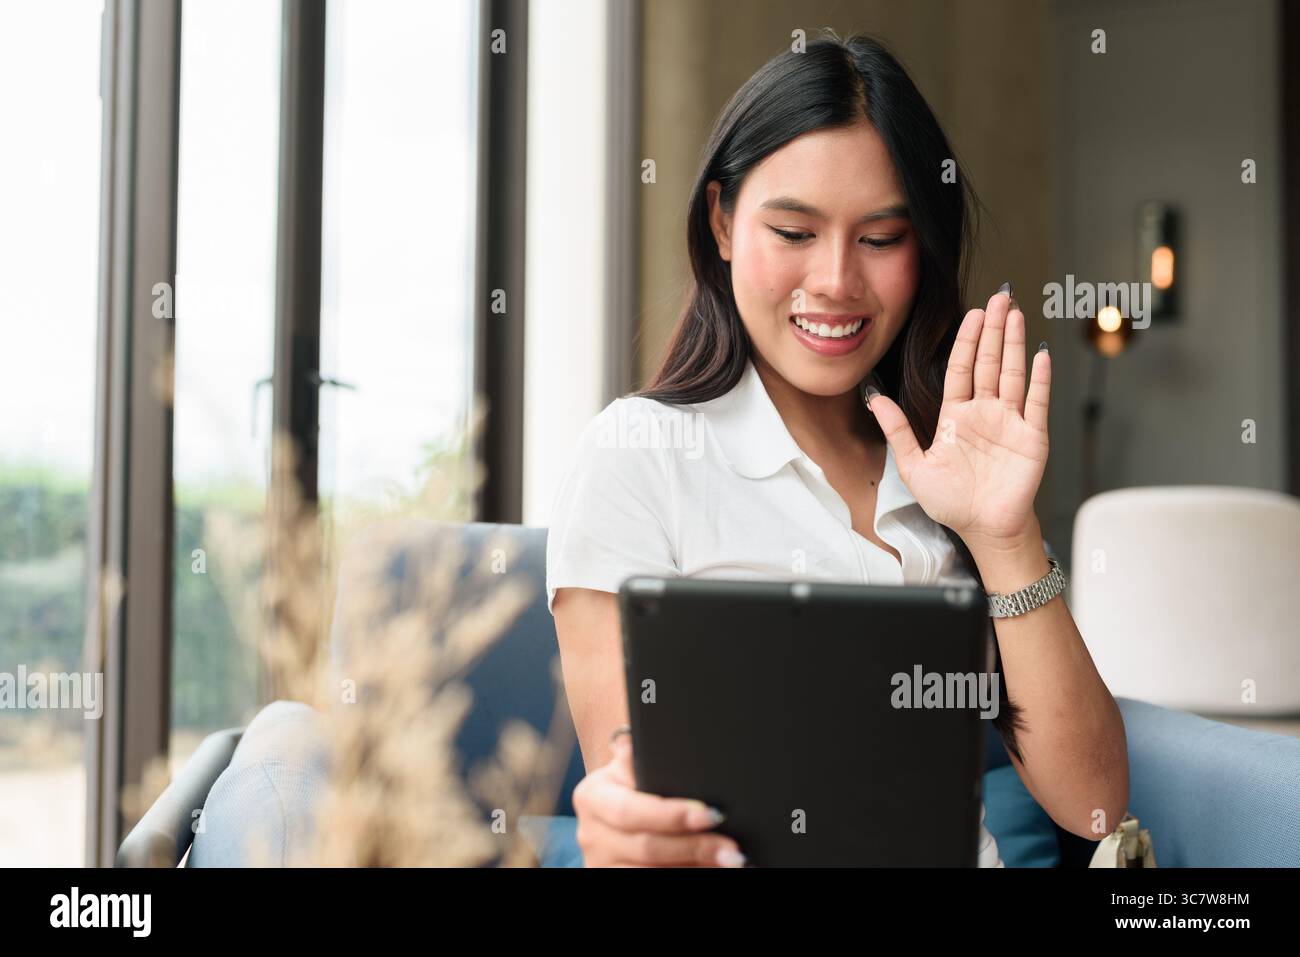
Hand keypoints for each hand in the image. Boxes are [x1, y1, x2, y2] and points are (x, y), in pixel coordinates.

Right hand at [571, 732, 745, 866]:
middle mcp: (590, 833)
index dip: (672, 815)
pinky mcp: (612, 880)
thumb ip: (637, 755)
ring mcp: (599, 863)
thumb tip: (637, 743)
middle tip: (732, 848)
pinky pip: (648, 884)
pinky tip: (708, 870)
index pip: (631, 810)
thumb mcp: (630, 767)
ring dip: (694, 867)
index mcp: (592, 796)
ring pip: (648, 873)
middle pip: (646, 847)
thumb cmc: (631, 785)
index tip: (710, 814)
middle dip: (694, 847)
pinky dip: (684, 876)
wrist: (612, 815)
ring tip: (729, 862)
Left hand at [866, 288, 1049, 550]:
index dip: (968, 340)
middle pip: (990, 362)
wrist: (983, 529)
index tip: (972, 313)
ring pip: (1013, 373)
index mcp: (956, 416)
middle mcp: (985, 413)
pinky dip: (1040, 378)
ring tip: (1016, 313)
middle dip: (994, 329)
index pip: (962, 369)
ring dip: (1015, 343)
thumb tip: (873, 398)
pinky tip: (1040, 354)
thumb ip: (897, 430)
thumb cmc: (950, 502)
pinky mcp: (1032, 437)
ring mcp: (1010, 422)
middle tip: (999, 297)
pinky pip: (1036, 402)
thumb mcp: (914, 465)